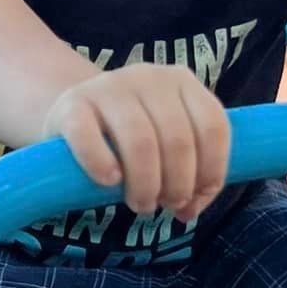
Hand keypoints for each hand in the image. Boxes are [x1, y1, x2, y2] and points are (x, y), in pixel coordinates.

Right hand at [41, 66, 230, 219]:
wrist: (76, 115)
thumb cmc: (130, 137)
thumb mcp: (167, 145)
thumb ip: (190, 175)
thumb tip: (189, 210)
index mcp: (182, 82)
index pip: (213, 126)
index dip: (211, 171)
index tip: (194, 199)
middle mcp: (149, 77)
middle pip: (178, 139)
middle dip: (177, 185)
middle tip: (164, 205)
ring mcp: (108, 87)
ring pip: (140, 142)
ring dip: (145, 185)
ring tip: (141, 204)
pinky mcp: (72, 104)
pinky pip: (88, 137)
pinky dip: (101, 165)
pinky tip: (109, 181)